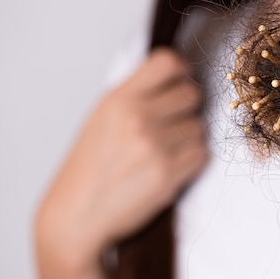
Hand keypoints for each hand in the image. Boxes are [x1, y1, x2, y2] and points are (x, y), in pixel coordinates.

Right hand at [36, 48, 207, 278]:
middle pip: (192, 93)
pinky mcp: (168, 172)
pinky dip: (193, 162)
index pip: (168, 61)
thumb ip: (137, 95)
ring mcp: (154, 144)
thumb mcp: (103, 118)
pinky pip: (203, 154)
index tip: (178, 84)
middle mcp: (137, 116)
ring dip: (189, 139)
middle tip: (172, 125)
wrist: (76, 217)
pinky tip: (170, 168)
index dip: (181, 71)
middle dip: (187, 109)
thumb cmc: (90, 169)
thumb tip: (176, 78)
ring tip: (164, 153)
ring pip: (200, 127)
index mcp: (118, 98)